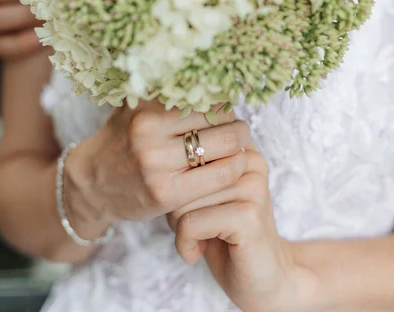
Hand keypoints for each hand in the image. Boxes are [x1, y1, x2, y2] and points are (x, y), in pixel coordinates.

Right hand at [64, 100, 250, 235]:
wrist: (92, 184)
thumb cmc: (121, 140)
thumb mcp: (133, 106)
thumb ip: (162, 89)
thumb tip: (203, 68)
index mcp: (146, 107)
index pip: (207, 96)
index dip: (223, 102)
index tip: (226, 109)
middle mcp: (149, 133)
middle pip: (220, 119)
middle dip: (236, 123)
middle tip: (237, 128)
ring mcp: (157, 165)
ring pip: (226, 146)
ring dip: (240, 144)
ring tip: (237, 145)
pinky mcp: (166, 193)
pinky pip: (221, 175)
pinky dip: (235, 167)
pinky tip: (233, 165)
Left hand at [168, 147, 319, 311]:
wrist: (263, 276)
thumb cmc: (224, 234)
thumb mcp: (204, 193)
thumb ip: (191, 168)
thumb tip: (159, 160)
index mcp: (240, 148)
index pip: (186, 148)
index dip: (176, 181)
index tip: (191, 203)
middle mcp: (250, 161)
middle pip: (183, 172)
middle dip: (175, 205)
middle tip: (191, 226)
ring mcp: (252, 187)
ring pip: (183, 198)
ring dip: (179, 227)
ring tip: (198, 238)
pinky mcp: (248, 216)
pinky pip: (191, 223)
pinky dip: (184, 243)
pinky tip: (196, 252)